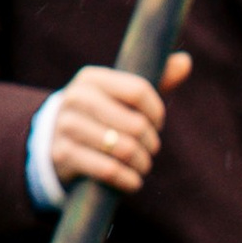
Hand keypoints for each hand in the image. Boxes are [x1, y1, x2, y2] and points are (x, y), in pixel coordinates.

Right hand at [48, 53, 191, 192]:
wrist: (55, 140)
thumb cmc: (102, 115)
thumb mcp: (123, 96)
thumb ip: (156, 79)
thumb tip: (186, 61)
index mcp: (92, 78)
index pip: (139, 91)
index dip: (156, 112)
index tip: (156, 123)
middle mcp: (76, 98)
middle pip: (135, 124)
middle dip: (151, 142)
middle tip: (150, 149)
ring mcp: (66, 126)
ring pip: (124, 149)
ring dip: (142, 163)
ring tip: (143, 165)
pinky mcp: (63, 155)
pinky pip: (108, 171)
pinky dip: (128, 180)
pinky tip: (133, 181)